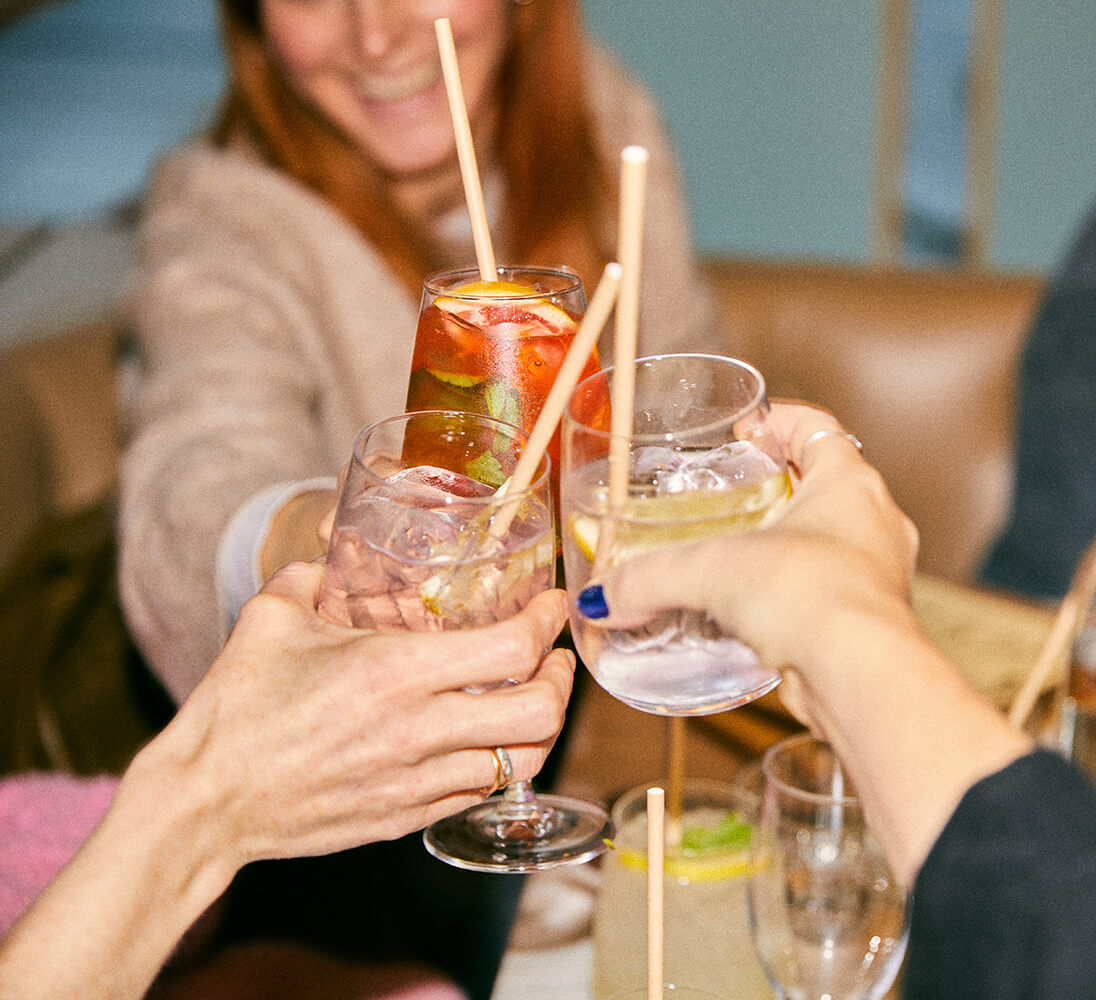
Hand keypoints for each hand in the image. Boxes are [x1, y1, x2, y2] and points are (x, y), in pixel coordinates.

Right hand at [150, 561, 572, 868]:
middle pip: (540, 712)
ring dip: (541, 725)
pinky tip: (486, 740)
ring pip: (522, 762)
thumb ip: (313, 574)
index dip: (547, 622)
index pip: (511, 649)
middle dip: (562, 678)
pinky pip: (479, 792)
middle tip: (554, 656)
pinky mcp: (406, 817)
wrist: (206, 802)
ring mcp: (416, 781)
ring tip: (533, 698)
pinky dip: (499, 762)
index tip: (554, 605)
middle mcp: (418, 730)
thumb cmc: (236, 708)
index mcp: (394, 671)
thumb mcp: (273, 618)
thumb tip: (330, 551)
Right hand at [577, 403, 919, 726]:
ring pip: (828, 545)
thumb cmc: (814, 598)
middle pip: (823, 487)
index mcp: (850, 485)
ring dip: (784, 548)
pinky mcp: (866, 624)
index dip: (779, 421)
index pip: (819, 428)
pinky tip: (753, 617)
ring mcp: (875, 576)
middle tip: (730, 497)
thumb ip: (649, 579)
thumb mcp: (712, 572)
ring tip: (735, 559)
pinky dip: (790, 598)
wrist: (860, 676)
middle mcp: (873, 525)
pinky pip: (825, 596)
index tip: (745, 430)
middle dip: (775, 490)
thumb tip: (602, 598)